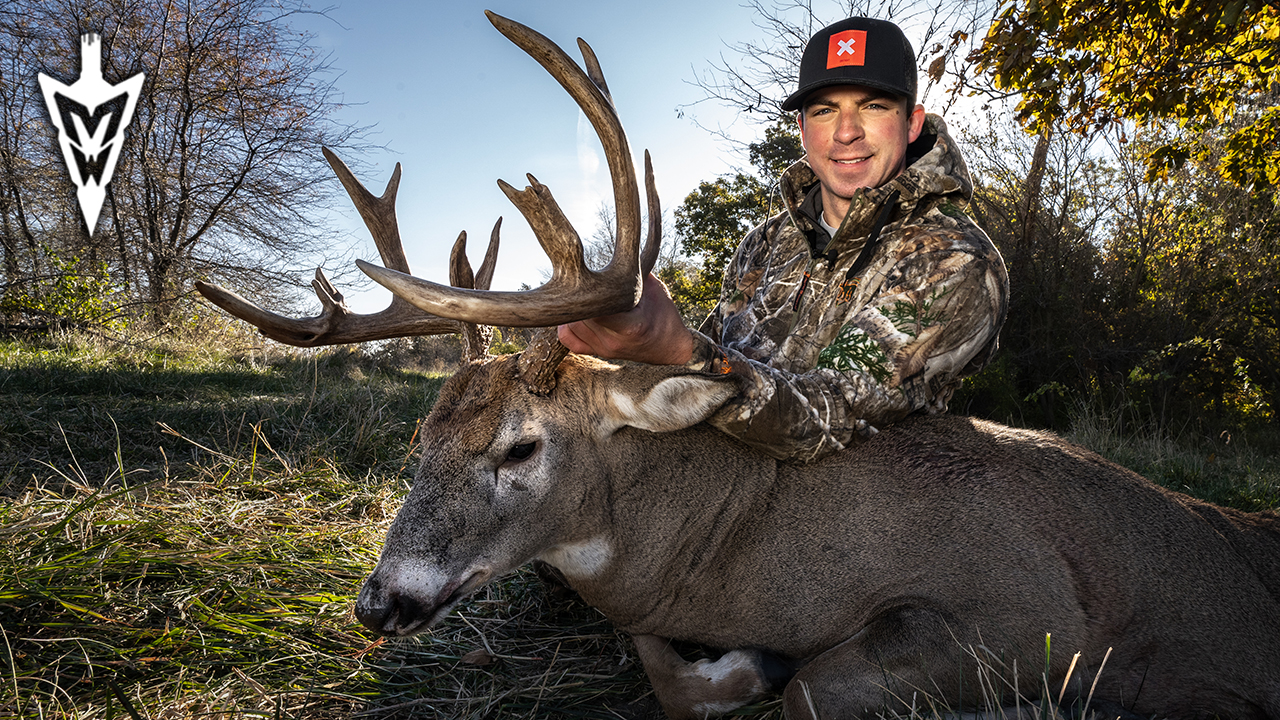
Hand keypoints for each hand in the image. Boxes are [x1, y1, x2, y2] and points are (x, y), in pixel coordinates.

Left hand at [558, 273, 694, 364]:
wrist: (668, 348)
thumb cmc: (664, 314)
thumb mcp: (654, 288)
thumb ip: (634, 270)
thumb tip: (618, 240)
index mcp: (631, 326)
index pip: (599, 308)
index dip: (589, 290)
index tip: (585, 274)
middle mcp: (613, 340)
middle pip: (580, 313)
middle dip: (578, 294)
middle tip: (577, 278)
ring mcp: (603, 349)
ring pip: (570, 323)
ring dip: (572, 305)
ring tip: (582, 292)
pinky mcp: (596, 352)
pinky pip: (568, 338)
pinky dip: (566, 323)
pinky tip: (576, 312)